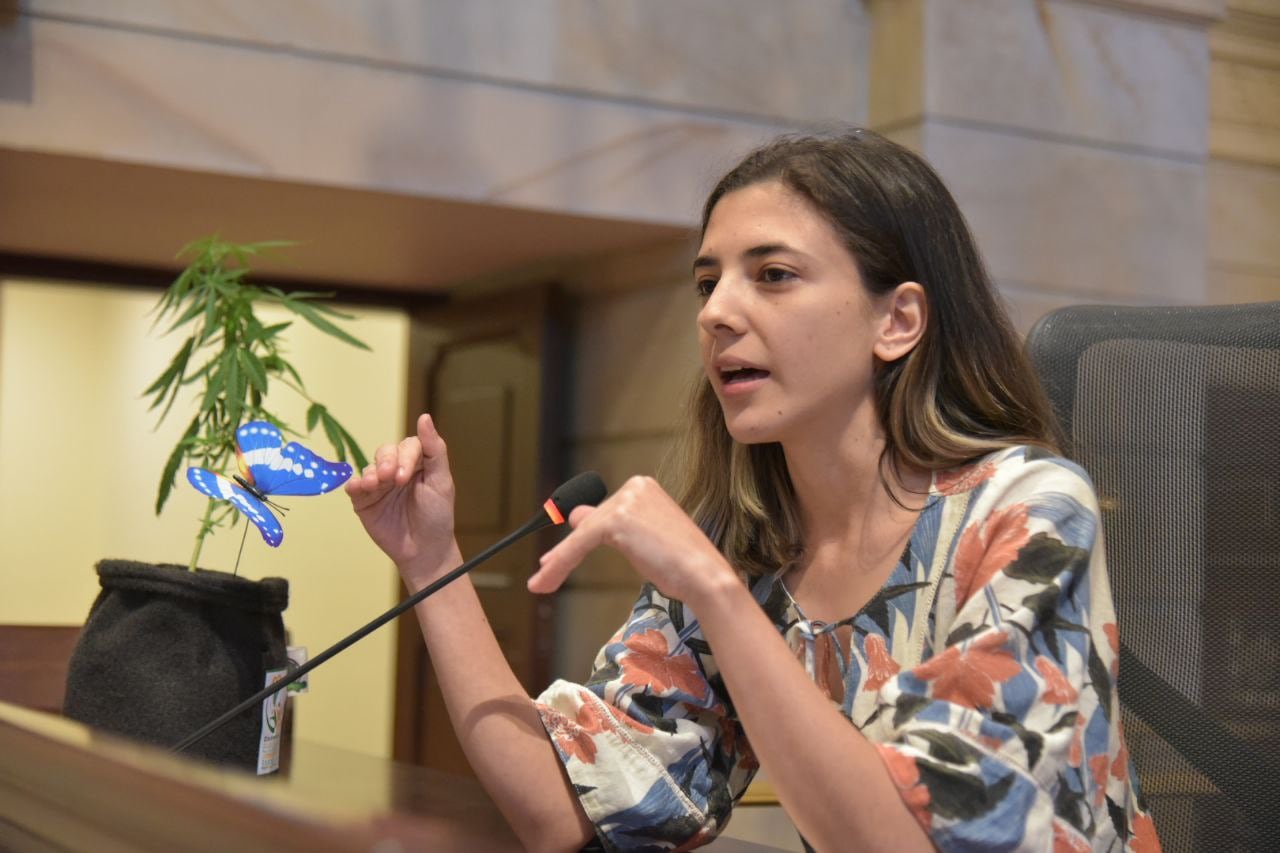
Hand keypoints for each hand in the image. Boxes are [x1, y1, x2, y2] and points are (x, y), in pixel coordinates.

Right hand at [346, 413, 461, 583]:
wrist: (424, 549)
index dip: (405, 456)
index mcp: (417, 462)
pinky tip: (358, 488)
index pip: (408, 446)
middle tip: (391, 479)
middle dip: (387, 462)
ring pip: (369, 467)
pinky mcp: (364, 500)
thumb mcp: (441, 481)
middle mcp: (397, 469)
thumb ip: (434, 449)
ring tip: (375, 484)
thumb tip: (425, 417)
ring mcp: (379, 484)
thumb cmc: (436, 515)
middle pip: (385, 452)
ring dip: (371, 473)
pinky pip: (354, 486)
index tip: (405, 476)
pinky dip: (354, 484)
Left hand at [528, 475, 735, 605]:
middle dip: (567, 550)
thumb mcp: (643, 539)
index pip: (603, 512)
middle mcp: (634, 487)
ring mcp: (625, 501)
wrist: (704, 576)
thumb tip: (576, 516)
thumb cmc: (683, 565)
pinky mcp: (615, 520)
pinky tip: (545, 581)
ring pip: (581, 534)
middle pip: (589, 521)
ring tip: (540, 584)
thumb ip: (613, 525)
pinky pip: (579, 543)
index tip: (555, 559)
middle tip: (544, 575)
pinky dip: (560, 563)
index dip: (580, 537)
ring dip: (559, 561)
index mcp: (644, 488)